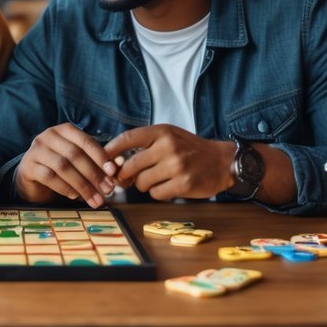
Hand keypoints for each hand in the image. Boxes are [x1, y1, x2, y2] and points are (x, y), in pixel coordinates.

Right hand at [16, 123, 116, 207]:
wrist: (31, 176)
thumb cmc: (59, 167)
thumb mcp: (76, 160)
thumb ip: (92, 162)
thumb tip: (115, 173)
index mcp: (64, 130)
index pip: (85, 141)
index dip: (100, 156)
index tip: (113, 172)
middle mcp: (48, 136)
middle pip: (75, 154)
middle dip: (94, 174)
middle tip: (107, 190)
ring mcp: (36, 150)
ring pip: (63, 166)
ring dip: (82, 185)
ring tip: (95, 199)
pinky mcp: (28, 166)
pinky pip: (49, 177)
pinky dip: (64, 187)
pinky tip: (74, 196)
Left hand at [104, 125, 232, 200]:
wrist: (222, 161)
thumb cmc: (190, 149)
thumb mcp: (169, 137)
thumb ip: (146, 145)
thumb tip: (116, 163)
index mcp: (162, 132)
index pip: (128, 138)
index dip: (111, 149)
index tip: (103, 159)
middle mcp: (168, 146)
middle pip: (130, 165)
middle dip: (126, 175)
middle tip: (128, 179)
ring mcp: (176, 165)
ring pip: (142, 182)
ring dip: (144, 185)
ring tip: (156, 180)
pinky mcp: (183, 184)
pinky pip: (156, 194)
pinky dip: (158, 193)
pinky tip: (168, 187)